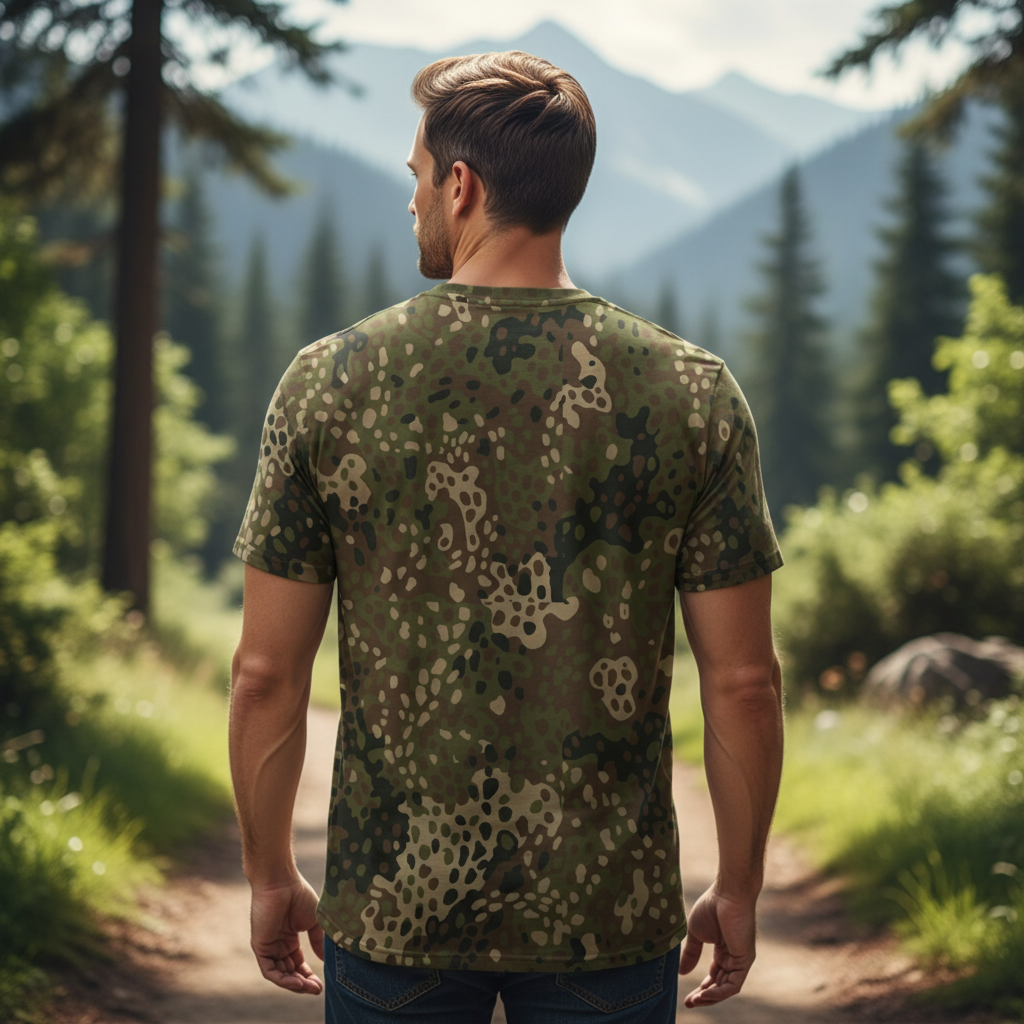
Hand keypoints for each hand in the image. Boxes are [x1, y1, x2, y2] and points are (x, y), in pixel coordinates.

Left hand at [249, 875, 325, 993]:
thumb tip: (324, 959)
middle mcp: (278, 944)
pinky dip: (283, 980)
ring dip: (295, 984)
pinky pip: (270, 971)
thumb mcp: (315, 921)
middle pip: (290, 972)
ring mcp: (269, 947)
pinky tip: (298, 982)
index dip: (309, 975)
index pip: (298, 963)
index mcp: (289, 938)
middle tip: (317, 989)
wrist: (282, 882)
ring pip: (280, 975)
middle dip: (303, 983)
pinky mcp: (260, 947)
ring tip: (310, 988)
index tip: (322, 983)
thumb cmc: (299, 895)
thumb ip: (318, 940)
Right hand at [678, 885, 755, 1006]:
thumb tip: (682, 973)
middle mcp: (733, 958)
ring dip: (710, 998)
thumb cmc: (712, 906)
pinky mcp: (744, 960)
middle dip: (704, 997)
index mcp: (723, 950)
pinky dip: (719, 992)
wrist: (727, 894)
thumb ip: (691, 953)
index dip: (701, 988)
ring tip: (695, 1001)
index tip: (687, 997)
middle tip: (689, 1004)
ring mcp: (740, 960)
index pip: (714, 976)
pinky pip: (733, 984)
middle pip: (720, 985)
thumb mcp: (695, 933)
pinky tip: (705, 994)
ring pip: (726, 988)